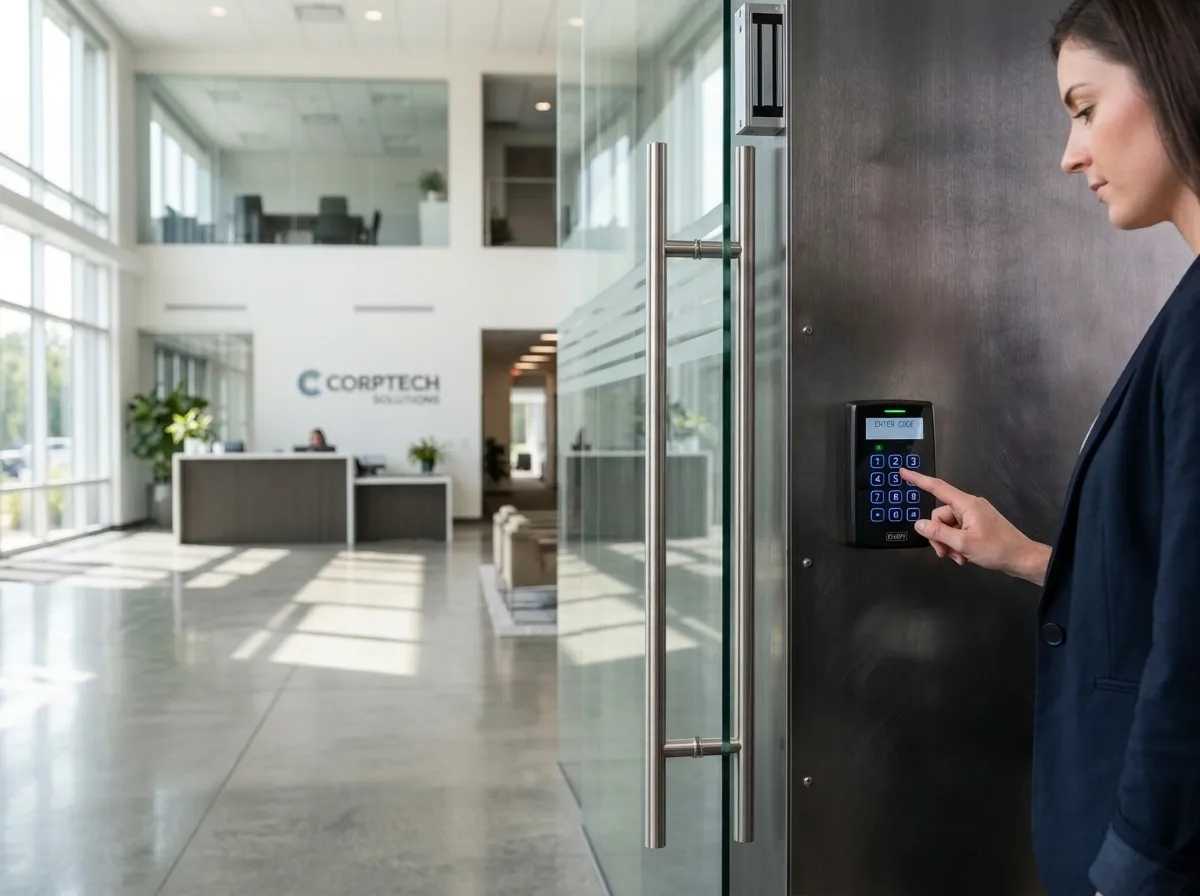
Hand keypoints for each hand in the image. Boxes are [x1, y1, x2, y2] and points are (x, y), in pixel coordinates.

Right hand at [900, 468, 1051, 584]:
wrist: (1022, 559)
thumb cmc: (997, 549)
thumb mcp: (963, 543)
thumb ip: (938, 533)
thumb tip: (919, 524)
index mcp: (966, 504)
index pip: (937, 488)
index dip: (918, 479)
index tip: (904, 472)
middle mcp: (969, 506)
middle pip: (940, 515)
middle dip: (939, 536)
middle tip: (944, 553)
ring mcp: (974, 515)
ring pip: (948, 526)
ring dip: (949, 543)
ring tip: (958, 557)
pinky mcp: (978, 525)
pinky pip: (958, 531)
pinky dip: (957, 544)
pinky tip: (964, 556)